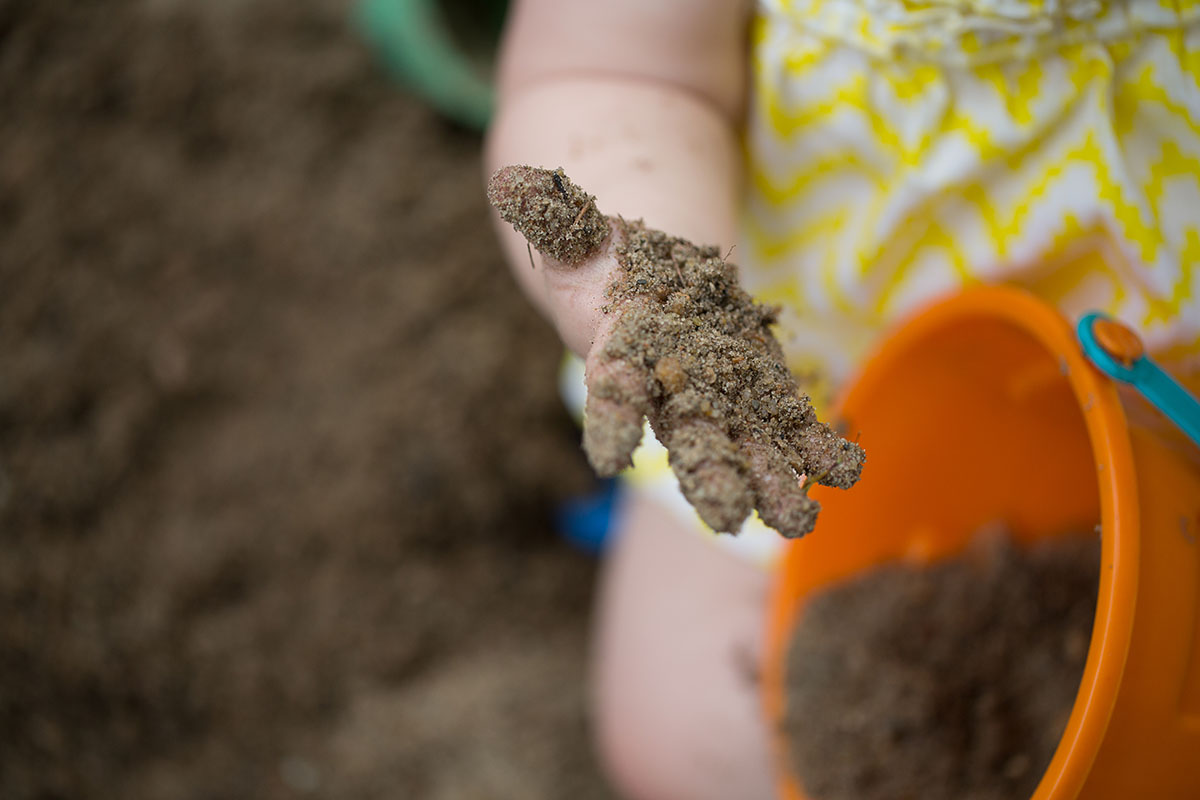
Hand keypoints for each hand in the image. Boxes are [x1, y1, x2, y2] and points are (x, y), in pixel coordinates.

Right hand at [488, 166, 864, 537]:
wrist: (640, 280)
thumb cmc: (601, 259)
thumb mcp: (577, 233)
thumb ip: (557, 218)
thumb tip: (515, 183)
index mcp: (620, 355)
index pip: (610, 390)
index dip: (610, 419)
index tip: (610, 456)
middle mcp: (669, 391)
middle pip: (687, 437)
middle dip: (708, 475)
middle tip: (728, 519)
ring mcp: (716, 397)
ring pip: (744, 447)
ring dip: (770, 482)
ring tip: (799, 522)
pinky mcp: (755, 390)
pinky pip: (786, 425)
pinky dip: (812, 447)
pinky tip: (841, 470)